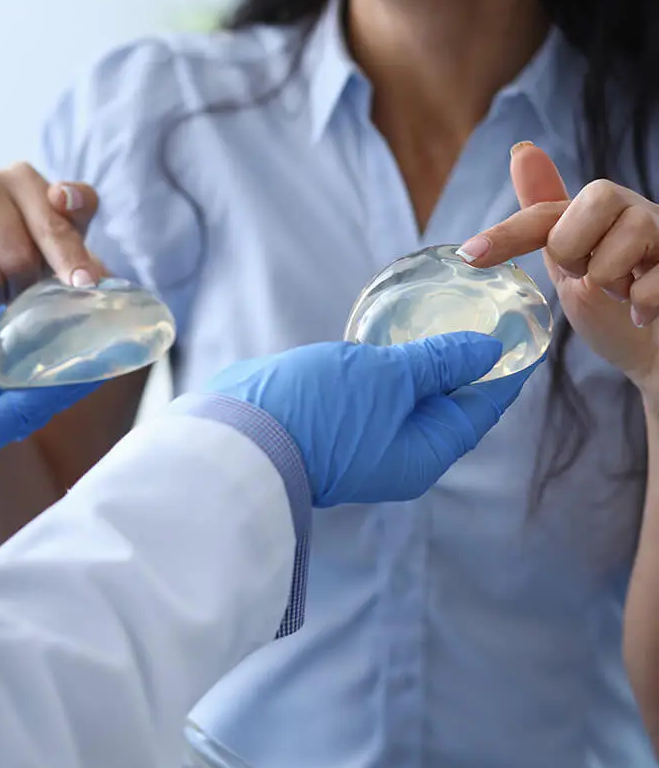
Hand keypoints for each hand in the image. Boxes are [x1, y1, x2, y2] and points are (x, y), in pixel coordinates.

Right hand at [204, 334, 535, 505]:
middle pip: (448, 403)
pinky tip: (394, 335)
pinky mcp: (337, 420)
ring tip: (447, 317)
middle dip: (469, 361)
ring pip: (411, 395)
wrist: (240, 436)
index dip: (507, 371)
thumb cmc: (320, 411)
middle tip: (488, 315)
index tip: (527, 335)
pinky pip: (379, 392)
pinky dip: (393, 364)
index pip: (480, 407)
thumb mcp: (388, 379)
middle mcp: (400, 451)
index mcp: (423, 452)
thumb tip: (488, 350)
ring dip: (429, 360)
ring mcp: (366, 437)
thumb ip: (438, 362)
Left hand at [457, 142, 658, 397]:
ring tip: (619, 293)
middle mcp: (634, 211)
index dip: (507, 234)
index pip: (543, 214)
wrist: (654, 352)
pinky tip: (641, 314)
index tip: (469, 255)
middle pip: (596, 196)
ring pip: (632, 231)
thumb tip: (522, 150)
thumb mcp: (569, 268)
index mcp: (595, 214)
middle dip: (578, 247)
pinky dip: (643, 302)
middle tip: (587, 276)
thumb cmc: (613, 309)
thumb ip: (543, 221)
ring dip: (612, 276)